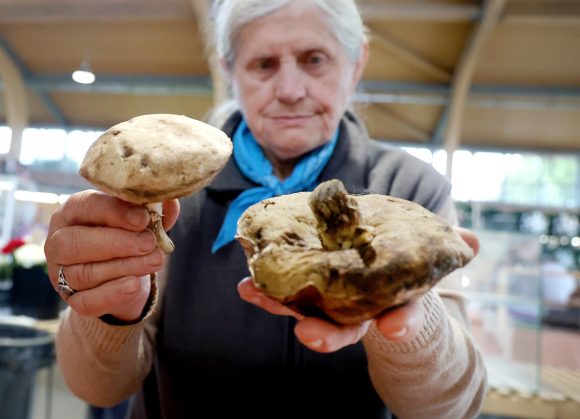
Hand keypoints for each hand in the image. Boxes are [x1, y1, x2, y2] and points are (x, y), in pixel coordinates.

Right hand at [44, 190, 179, 321]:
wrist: (123, 276)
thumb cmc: (128, 237)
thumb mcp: (141, 221)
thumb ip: (154, 211)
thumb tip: (171, 201)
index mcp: (73, 212)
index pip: (85, 206)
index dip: (114, 212)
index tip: (143, 218)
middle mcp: (58, 241)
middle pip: (76, 242)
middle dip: (117, 242)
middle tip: (149, 243)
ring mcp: (61, 273)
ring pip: (84, 273)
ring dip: (123, 267)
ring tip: (155, 261)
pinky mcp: (72, 300)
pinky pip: (86, 301)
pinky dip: (112, 293)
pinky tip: (135, 284)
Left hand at [238, 227, 479, 352]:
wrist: (377, 279)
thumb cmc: (403, 272)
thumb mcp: (428, 261)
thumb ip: (448, 251)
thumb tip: (473, 242)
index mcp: (390, 305)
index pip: (397, 318)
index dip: (398, 322)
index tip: (394, 325)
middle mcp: (357, 313)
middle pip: (343, 329)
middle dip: (326, 334)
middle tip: (309, 334)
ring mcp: (328, 305)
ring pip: (304, 312)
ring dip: (278, 305)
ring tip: (253, 293)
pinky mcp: (304, 292)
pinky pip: (284, 294)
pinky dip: (265, 289)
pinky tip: (244, 283)